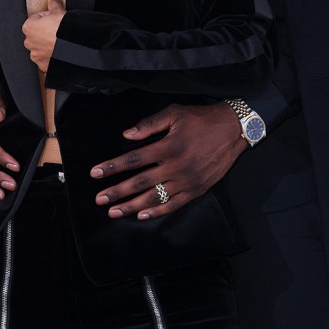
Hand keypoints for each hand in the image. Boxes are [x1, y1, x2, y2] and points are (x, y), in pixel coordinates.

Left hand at [22, 0, 64, 72]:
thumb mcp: (59, 11)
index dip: (47, 18)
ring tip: (61, 41)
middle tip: (59, 30)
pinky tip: (60, 51)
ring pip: (41, 47)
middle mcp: (29, 42)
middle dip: (46, 32)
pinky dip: (52, 56)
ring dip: (48, 44)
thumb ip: (53, 2)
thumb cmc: (65, 29)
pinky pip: (46, 59)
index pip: (36, 18)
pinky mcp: (43, 65)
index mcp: (28, 27)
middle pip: (37, 34)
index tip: (55, 19)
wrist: (75, 48)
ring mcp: (36, 55)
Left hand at [90, 102, 246, 219]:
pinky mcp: (196, 190)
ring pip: (153, 197)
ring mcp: (185, 181)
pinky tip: (141, 215)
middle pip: (140, 182)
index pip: (133, 159)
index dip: (112, 167)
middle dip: (117, 192)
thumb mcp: (175, 113)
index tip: (95, 173)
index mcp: (168, 146)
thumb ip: (150, 124)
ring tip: (113, 212)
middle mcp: (175, 166)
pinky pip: (173, 205)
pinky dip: (156, 211)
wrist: (233, 130)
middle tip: (99, 199)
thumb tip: (127, 134)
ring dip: (131, 206)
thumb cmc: (201, 119)